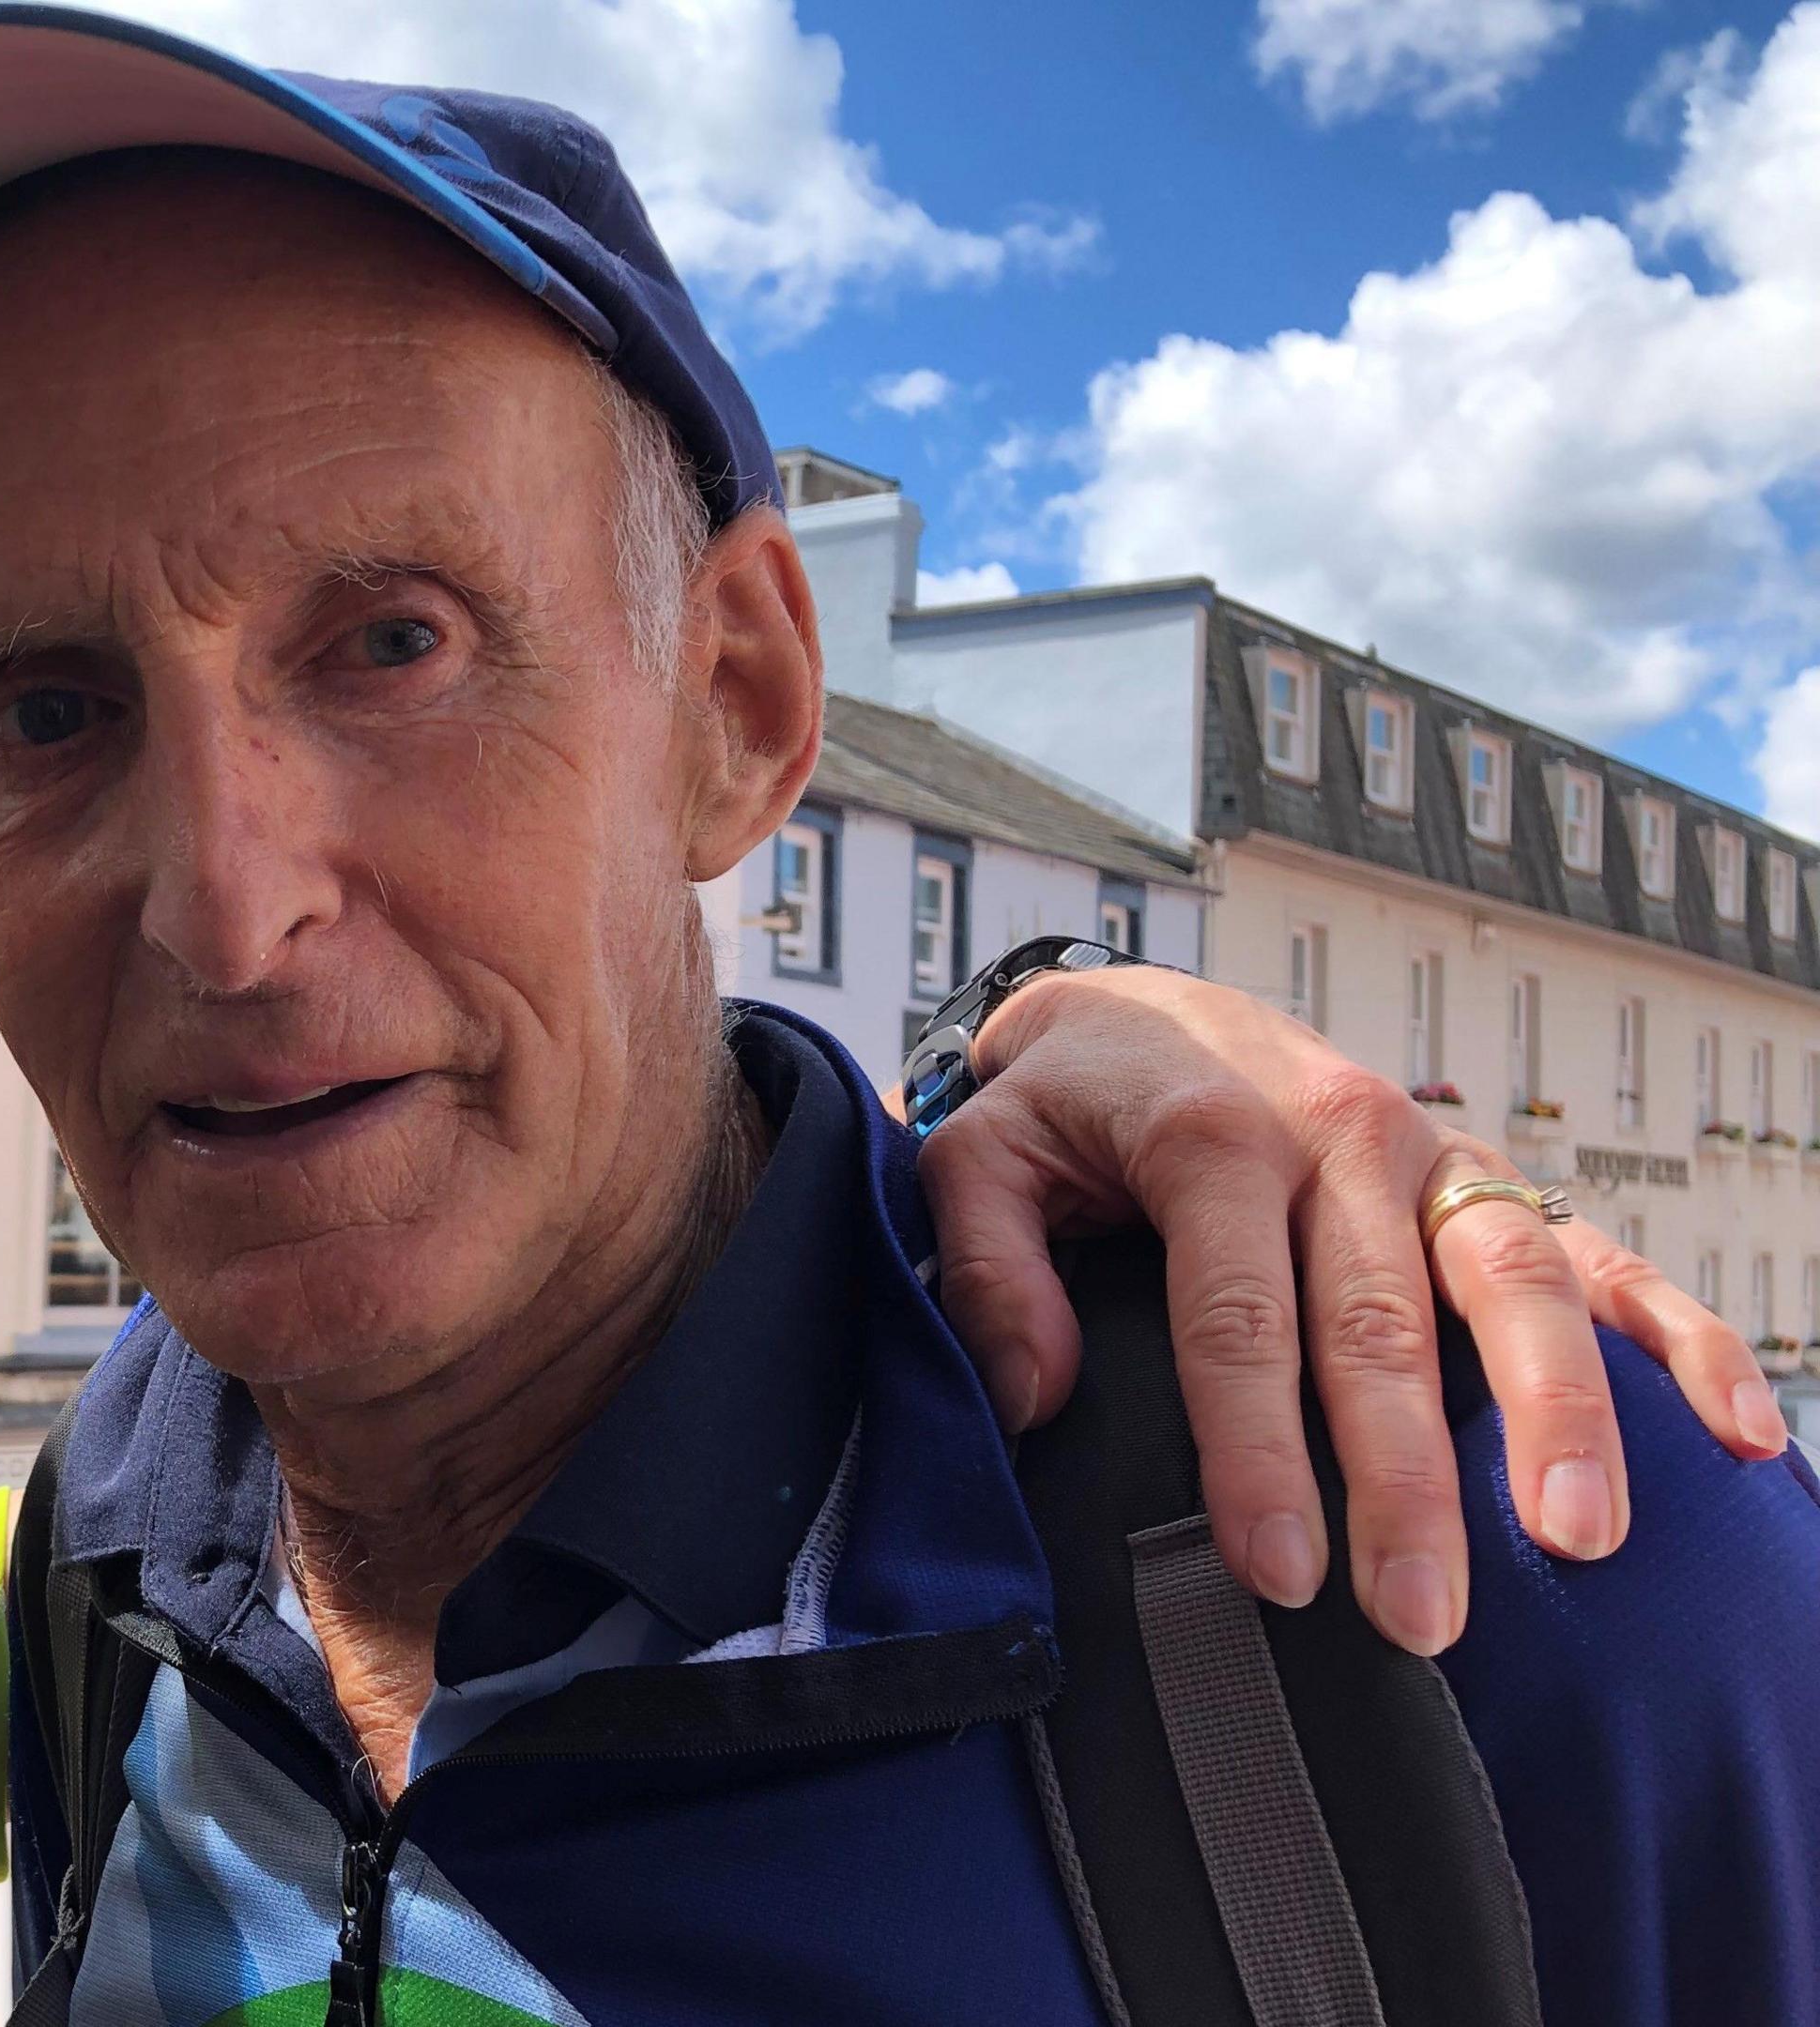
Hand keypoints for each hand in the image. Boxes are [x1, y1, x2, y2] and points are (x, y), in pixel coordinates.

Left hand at [914, 963, 1785, 1655]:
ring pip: (1515, 1282)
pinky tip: (1736, 1435)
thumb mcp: (977, 1155)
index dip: (1256, 1453)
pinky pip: (1596, 1253)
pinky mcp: (1487, 1174)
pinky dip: (1674, 1338)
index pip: (1237, 1320)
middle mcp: (1338, 1138)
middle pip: (1383, 1327)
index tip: (1277, 1572)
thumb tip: (1034, 1392)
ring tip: (1579, 1539)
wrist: (1142, 1010)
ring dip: (1559, 1415)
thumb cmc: (1061, 1109)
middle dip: (1408, 1482)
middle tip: (1419, 1616)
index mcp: (1210, 1139)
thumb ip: (986, 1269)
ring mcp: (1432, 1154)